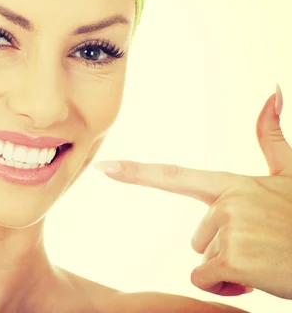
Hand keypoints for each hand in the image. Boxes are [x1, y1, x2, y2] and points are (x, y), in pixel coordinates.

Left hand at [93, 86, 291, 298]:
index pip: (175, 176)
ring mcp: (229, 229)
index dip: (136, 172)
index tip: (104, 167)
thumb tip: (272, 89)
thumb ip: (272, 139)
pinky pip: (205, 279)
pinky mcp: (232, 258)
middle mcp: (227, 202)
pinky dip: (228, 287)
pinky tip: (259, 277)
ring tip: (265, 259)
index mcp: (234, 185)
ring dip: (230, 269)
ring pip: (202, 260)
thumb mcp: (290, 177)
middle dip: (224, 250)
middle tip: (263, 247)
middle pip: (197, 237)